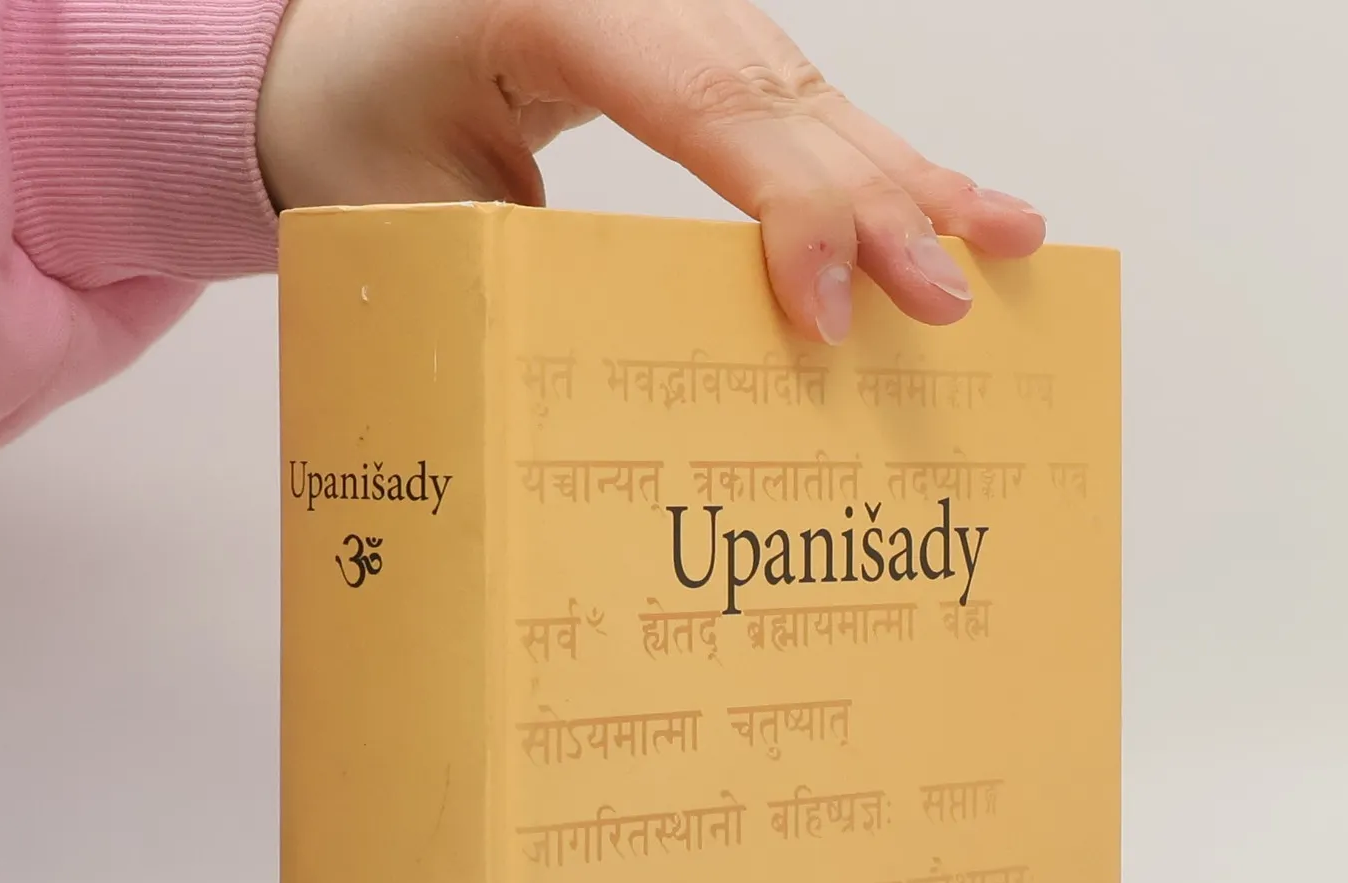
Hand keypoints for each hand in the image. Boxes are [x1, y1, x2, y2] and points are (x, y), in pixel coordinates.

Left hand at [256, 0, 1044, 343]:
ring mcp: (686, 8)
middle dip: (880, 208)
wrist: (337, 49)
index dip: (784, 211)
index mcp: (556, 2)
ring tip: (1009, 245)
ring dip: (914, 183)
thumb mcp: (403, 205)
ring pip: (817, 97)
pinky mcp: (707, 45)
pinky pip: (806, 105)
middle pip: (786, 99)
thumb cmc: (358, 122)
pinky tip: (960, 203)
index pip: (705, 103)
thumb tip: (629, 380)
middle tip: (949, 304)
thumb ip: (512, 266)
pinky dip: (883, 163)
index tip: (827, 312)